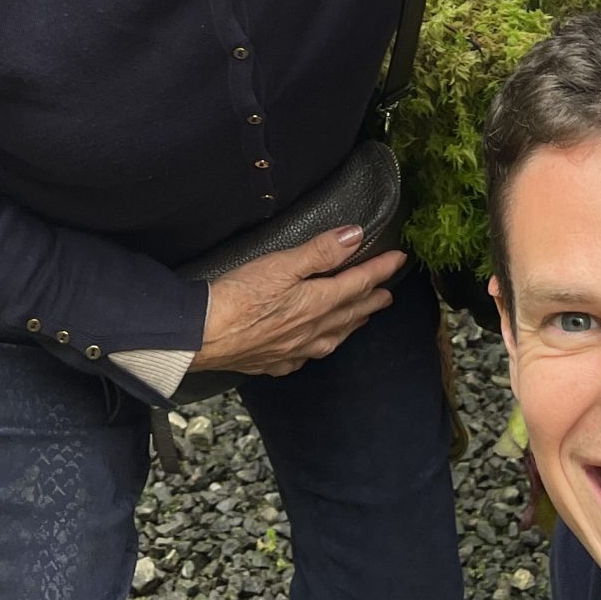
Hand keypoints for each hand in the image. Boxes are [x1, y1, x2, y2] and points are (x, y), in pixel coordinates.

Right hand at [190, 227, 406, 378]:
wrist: (201, 337)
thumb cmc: (240, 297)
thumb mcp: (281, 263)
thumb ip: (320, 251)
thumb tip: (356, 237)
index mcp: (317, 303)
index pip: (358, 283)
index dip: (380, 270)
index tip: (399, 259)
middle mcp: (311, 330)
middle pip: (350, 313)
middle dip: (372, 300)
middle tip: (388, 295)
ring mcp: (293, 350)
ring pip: (333, 338)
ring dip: (351, 325)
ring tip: (361, 318)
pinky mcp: (272, 362)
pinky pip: (306, 357)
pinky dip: (319, 347)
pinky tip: (315, 347)